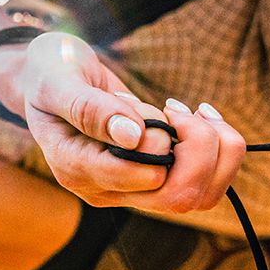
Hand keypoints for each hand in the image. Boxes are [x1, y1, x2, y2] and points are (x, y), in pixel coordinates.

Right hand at [16, 32, 245, 212]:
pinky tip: (200, 116)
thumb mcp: (59, 80)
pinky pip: (204, 184)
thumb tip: (133, 136)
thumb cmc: (50, 73)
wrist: (52, 77)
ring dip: (215, 150)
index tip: (150, 106)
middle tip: (179, 110)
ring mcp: (131, 188)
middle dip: (198, 148)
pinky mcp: (153, 178)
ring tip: (195, 112)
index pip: (141, 176)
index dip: (160, 140)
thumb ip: (89, 108)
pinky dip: (220, 149)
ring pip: (198, 197)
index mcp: (76, 169)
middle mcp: (105, 189)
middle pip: (178, 197)